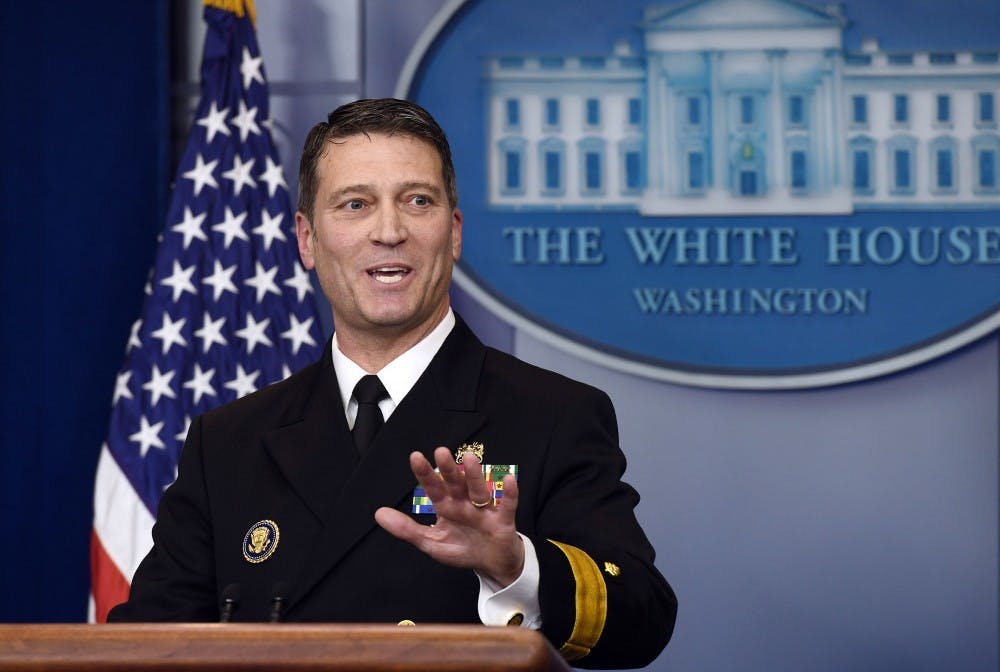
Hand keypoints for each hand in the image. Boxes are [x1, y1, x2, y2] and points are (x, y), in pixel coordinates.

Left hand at [374, 446, 524, 586]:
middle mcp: (464, 503)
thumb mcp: (431, 542)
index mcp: (447, 507)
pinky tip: (508, 480)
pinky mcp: (503, 520)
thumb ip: (406, 529)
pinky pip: (507, 505)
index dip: (425, 474)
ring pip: (479, 491)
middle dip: (449, 469)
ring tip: (469, 460)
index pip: (433, 488)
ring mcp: (484, 510)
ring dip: (474, 476)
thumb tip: (378, 513)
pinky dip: (509, 493)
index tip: (415, 457)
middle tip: (441, 452)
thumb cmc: (462, 549)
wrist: (492, 565)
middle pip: (456, 484)